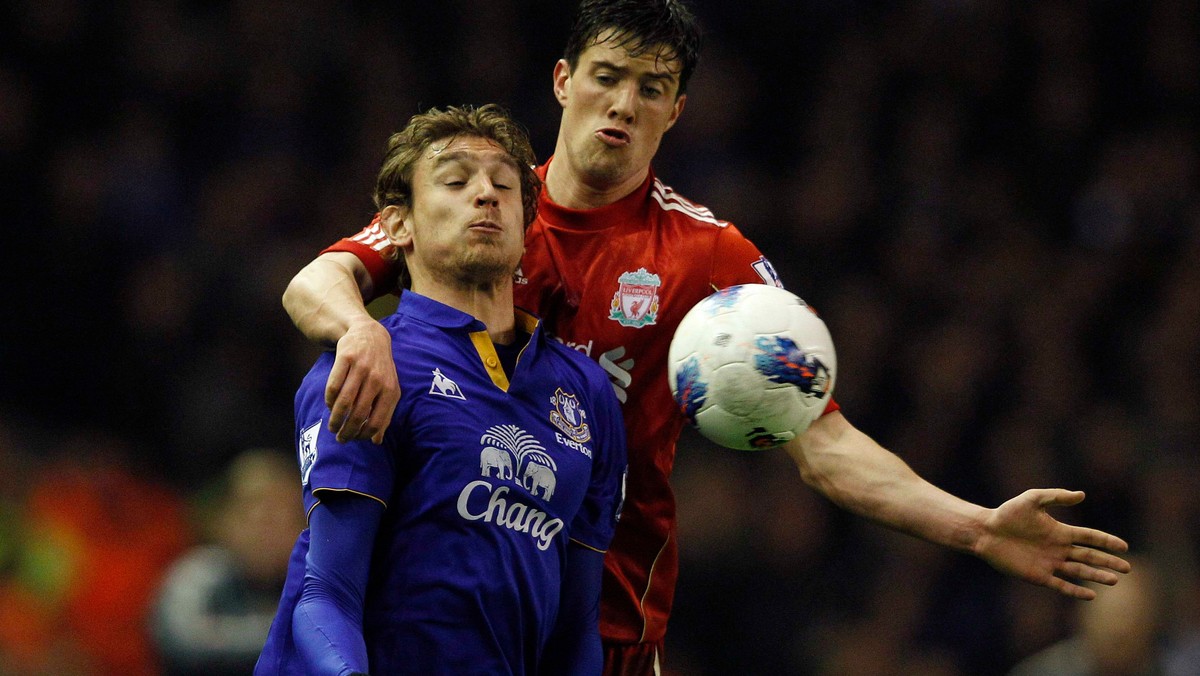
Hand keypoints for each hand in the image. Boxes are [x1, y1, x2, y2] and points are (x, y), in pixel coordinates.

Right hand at [325, 319, 398, 442]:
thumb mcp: (388, 388)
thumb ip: (384, 414)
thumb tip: (376, 441)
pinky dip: (329, 400)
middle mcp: (377, 379)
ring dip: (335, 419)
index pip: (377, 422)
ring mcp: (361, 368)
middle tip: (339, 438)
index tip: (354, 440)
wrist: (369, 335)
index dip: (363, 435)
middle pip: (358, 415)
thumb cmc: (379, 368)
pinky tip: (329, 405)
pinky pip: (333, 386)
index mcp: (391, 390)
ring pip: (344, 402)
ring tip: (332, 426)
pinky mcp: (346, 358)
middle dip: (347, 431)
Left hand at [976, 489, 1130, 599]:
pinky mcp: (1039, 575)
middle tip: (1127, 567)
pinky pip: (1061, 585)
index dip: (1106, 541)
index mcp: (1060, 531)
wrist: (986, 531)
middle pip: (1089, 556)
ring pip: (1079, 571)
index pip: (1089, 537)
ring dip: (1097, 576)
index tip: (1124, 546)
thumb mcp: (1032, 499)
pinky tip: (1091, 595)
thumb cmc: (1007, 514)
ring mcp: (1050, 563)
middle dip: (1108, 561)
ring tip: (1115, 580)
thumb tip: (1082, 495)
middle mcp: (1059, 549)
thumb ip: (1056, 496)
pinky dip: (1075, 590)